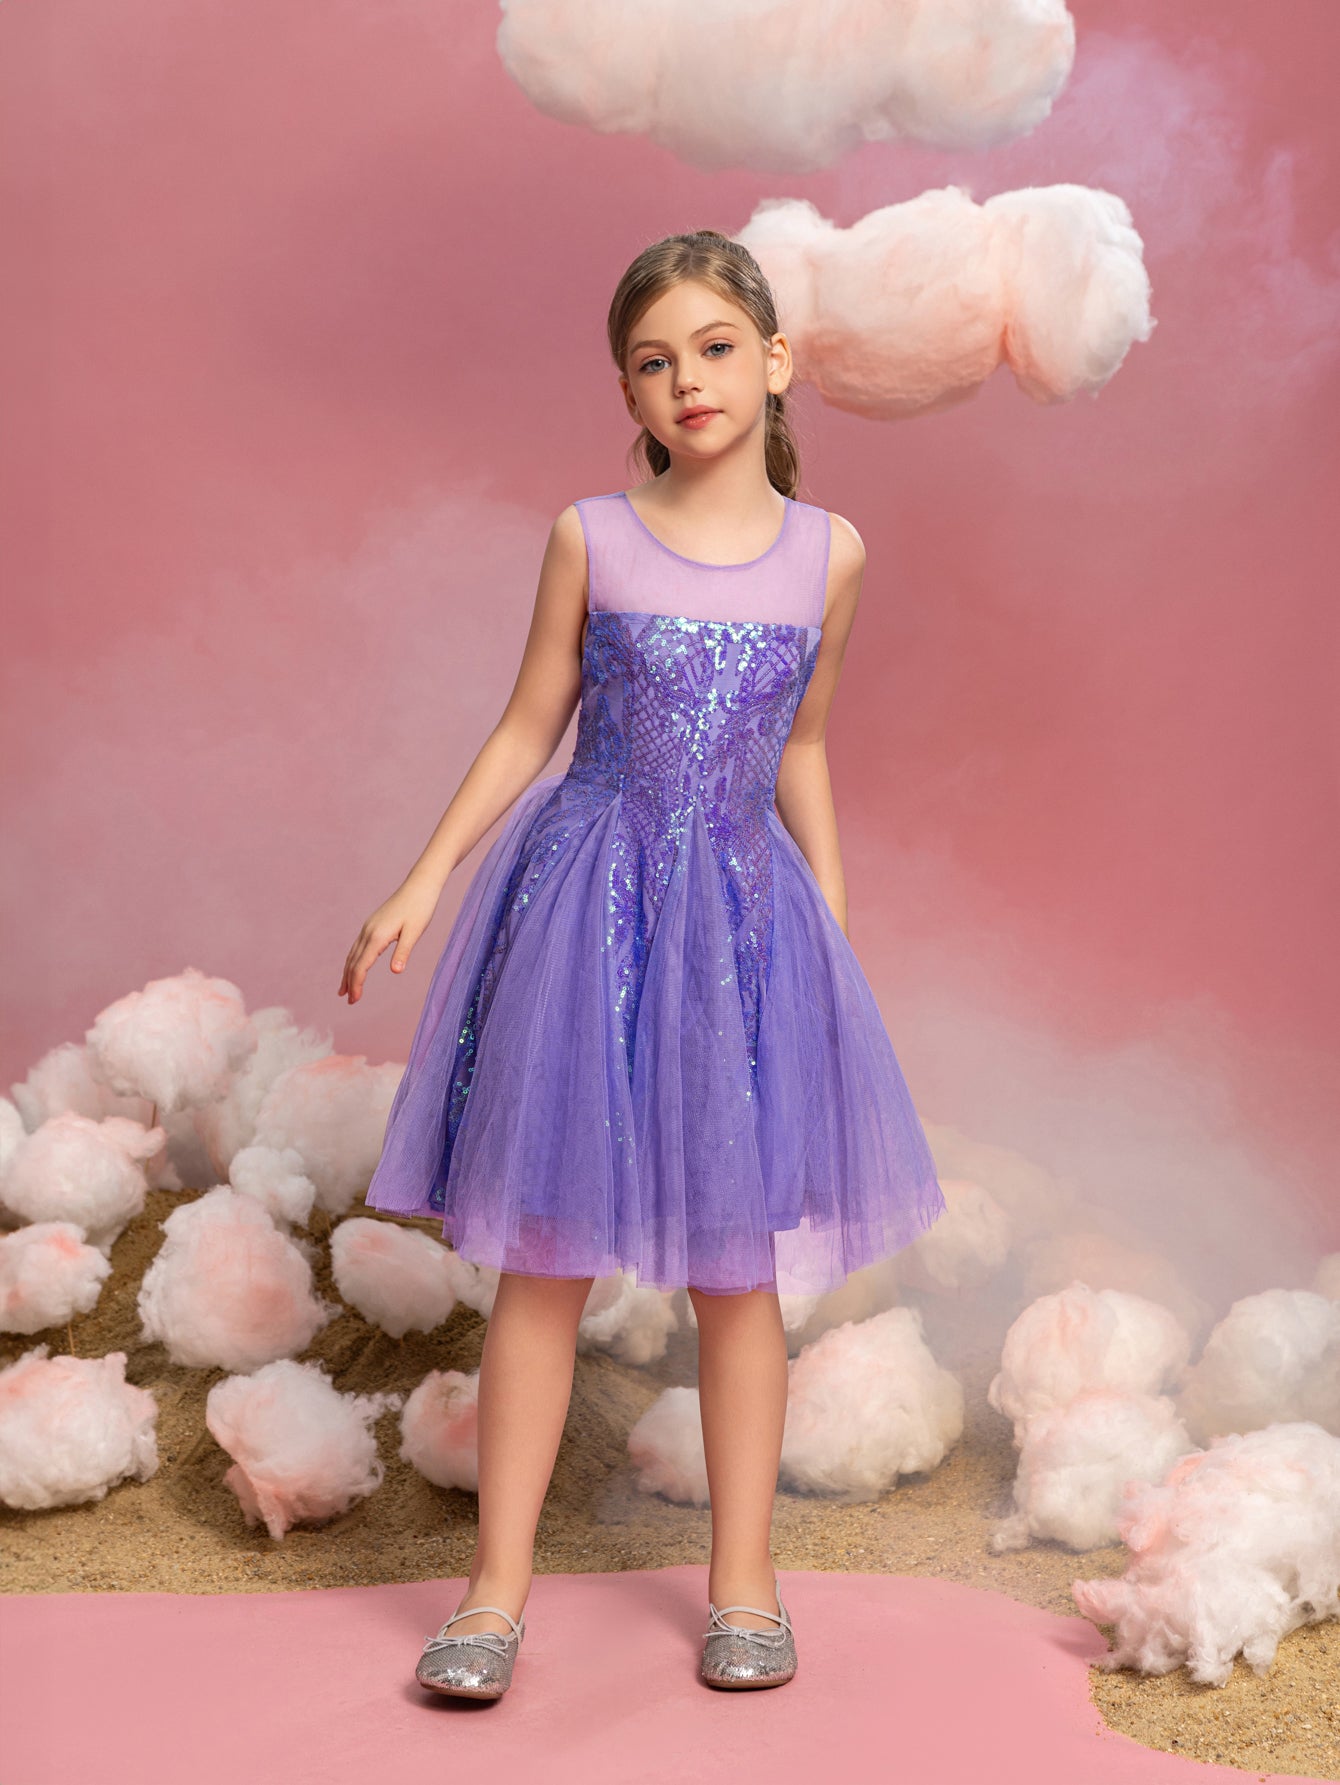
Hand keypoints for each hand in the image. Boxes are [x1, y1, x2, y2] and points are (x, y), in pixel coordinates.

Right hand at [338, 879, 441, 1004]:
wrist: (419, 886)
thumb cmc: (420, 908)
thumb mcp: (415, 932)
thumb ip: (404, 951)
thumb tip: (396, 971)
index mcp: (377, 936)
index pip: (361, 965)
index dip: (357, 984)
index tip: (354, 1000)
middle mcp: (368, 931)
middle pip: (353, 961)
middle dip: (349, 982)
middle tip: (348, 1000)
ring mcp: (369, 927)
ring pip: (353, 954)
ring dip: (348, 972)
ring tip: (344, 988)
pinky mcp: (373, 924)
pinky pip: (358, 946)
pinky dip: (353, 960)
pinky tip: (355, 965)